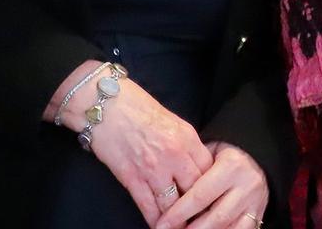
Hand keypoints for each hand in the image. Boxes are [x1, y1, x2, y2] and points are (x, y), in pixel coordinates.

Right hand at [46, 63, 213, 225]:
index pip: (209, 170)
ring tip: (184, 226)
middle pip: (195, 190)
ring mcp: (152, 169)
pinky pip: (148, 207)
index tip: (215, 198)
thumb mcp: (174, 121)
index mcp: (187, 138)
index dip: (213, 187)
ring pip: (173, 205)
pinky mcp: (131, 179)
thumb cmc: (138, 107)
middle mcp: (174, 155)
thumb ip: (188, 144)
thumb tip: (198, 164)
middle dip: (200, 206)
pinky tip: (160, 226)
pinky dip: (156, 220)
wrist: (106, 104)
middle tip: (202, 217)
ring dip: (179, 219)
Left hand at [154, 141, 267, 228]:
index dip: (178, 213)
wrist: (256, 156)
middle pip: (214, 217)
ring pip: (229, 228)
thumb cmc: (225, 154)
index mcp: (231, 166)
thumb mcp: (209, 153)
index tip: (162, 223)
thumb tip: (168, 194)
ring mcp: (254, 202)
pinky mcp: (260, 213)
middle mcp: (245, 185)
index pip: (200, 196)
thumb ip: (194, 172)